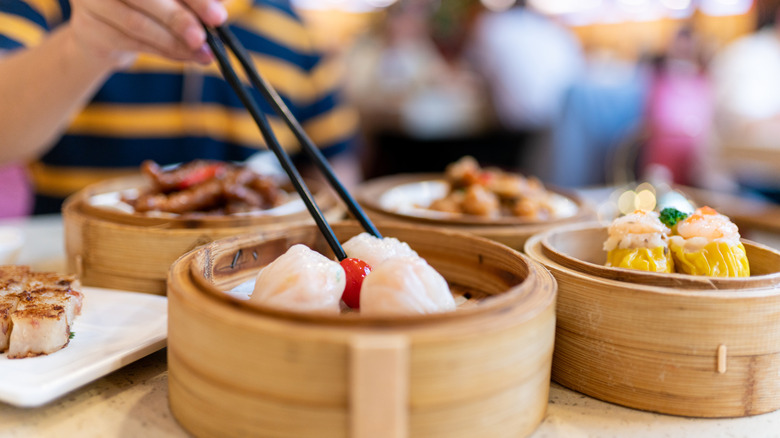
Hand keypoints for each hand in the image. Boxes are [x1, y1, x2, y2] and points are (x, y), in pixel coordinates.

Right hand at [68, 0, 226, 66]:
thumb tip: (219, 9)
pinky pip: (134, 43)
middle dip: (181, 19)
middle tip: (205, 37)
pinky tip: (188, 57)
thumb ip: (192, 2)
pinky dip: (166, 52)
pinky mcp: (89, 28)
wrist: (101, 33)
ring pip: (139, 24)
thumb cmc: (145, 7)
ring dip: (176, 42)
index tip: (219, 15)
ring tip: (204, 53)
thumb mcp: (170, 0)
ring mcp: (91, 1)